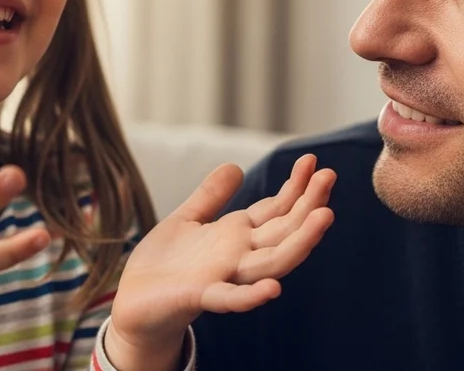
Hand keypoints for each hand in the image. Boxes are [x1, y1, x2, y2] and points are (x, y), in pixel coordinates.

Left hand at [106, 154, 334, 369]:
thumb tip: (235, 166)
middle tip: (329, 176)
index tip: (313, 161)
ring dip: (300, 242)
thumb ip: (211, 196)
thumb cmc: (163, 264)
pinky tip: (273, 289)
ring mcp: (224, 277)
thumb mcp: (187, 219)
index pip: (276, 211)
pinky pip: (230, 298)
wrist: (134, 302)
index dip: (296, 187)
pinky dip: (251, 296)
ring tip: (324, 217)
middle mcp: (239, 256)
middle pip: (284, 231)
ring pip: (272, 262)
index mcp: (237, 236)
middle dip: (308, 205)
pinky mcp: (200, 296)